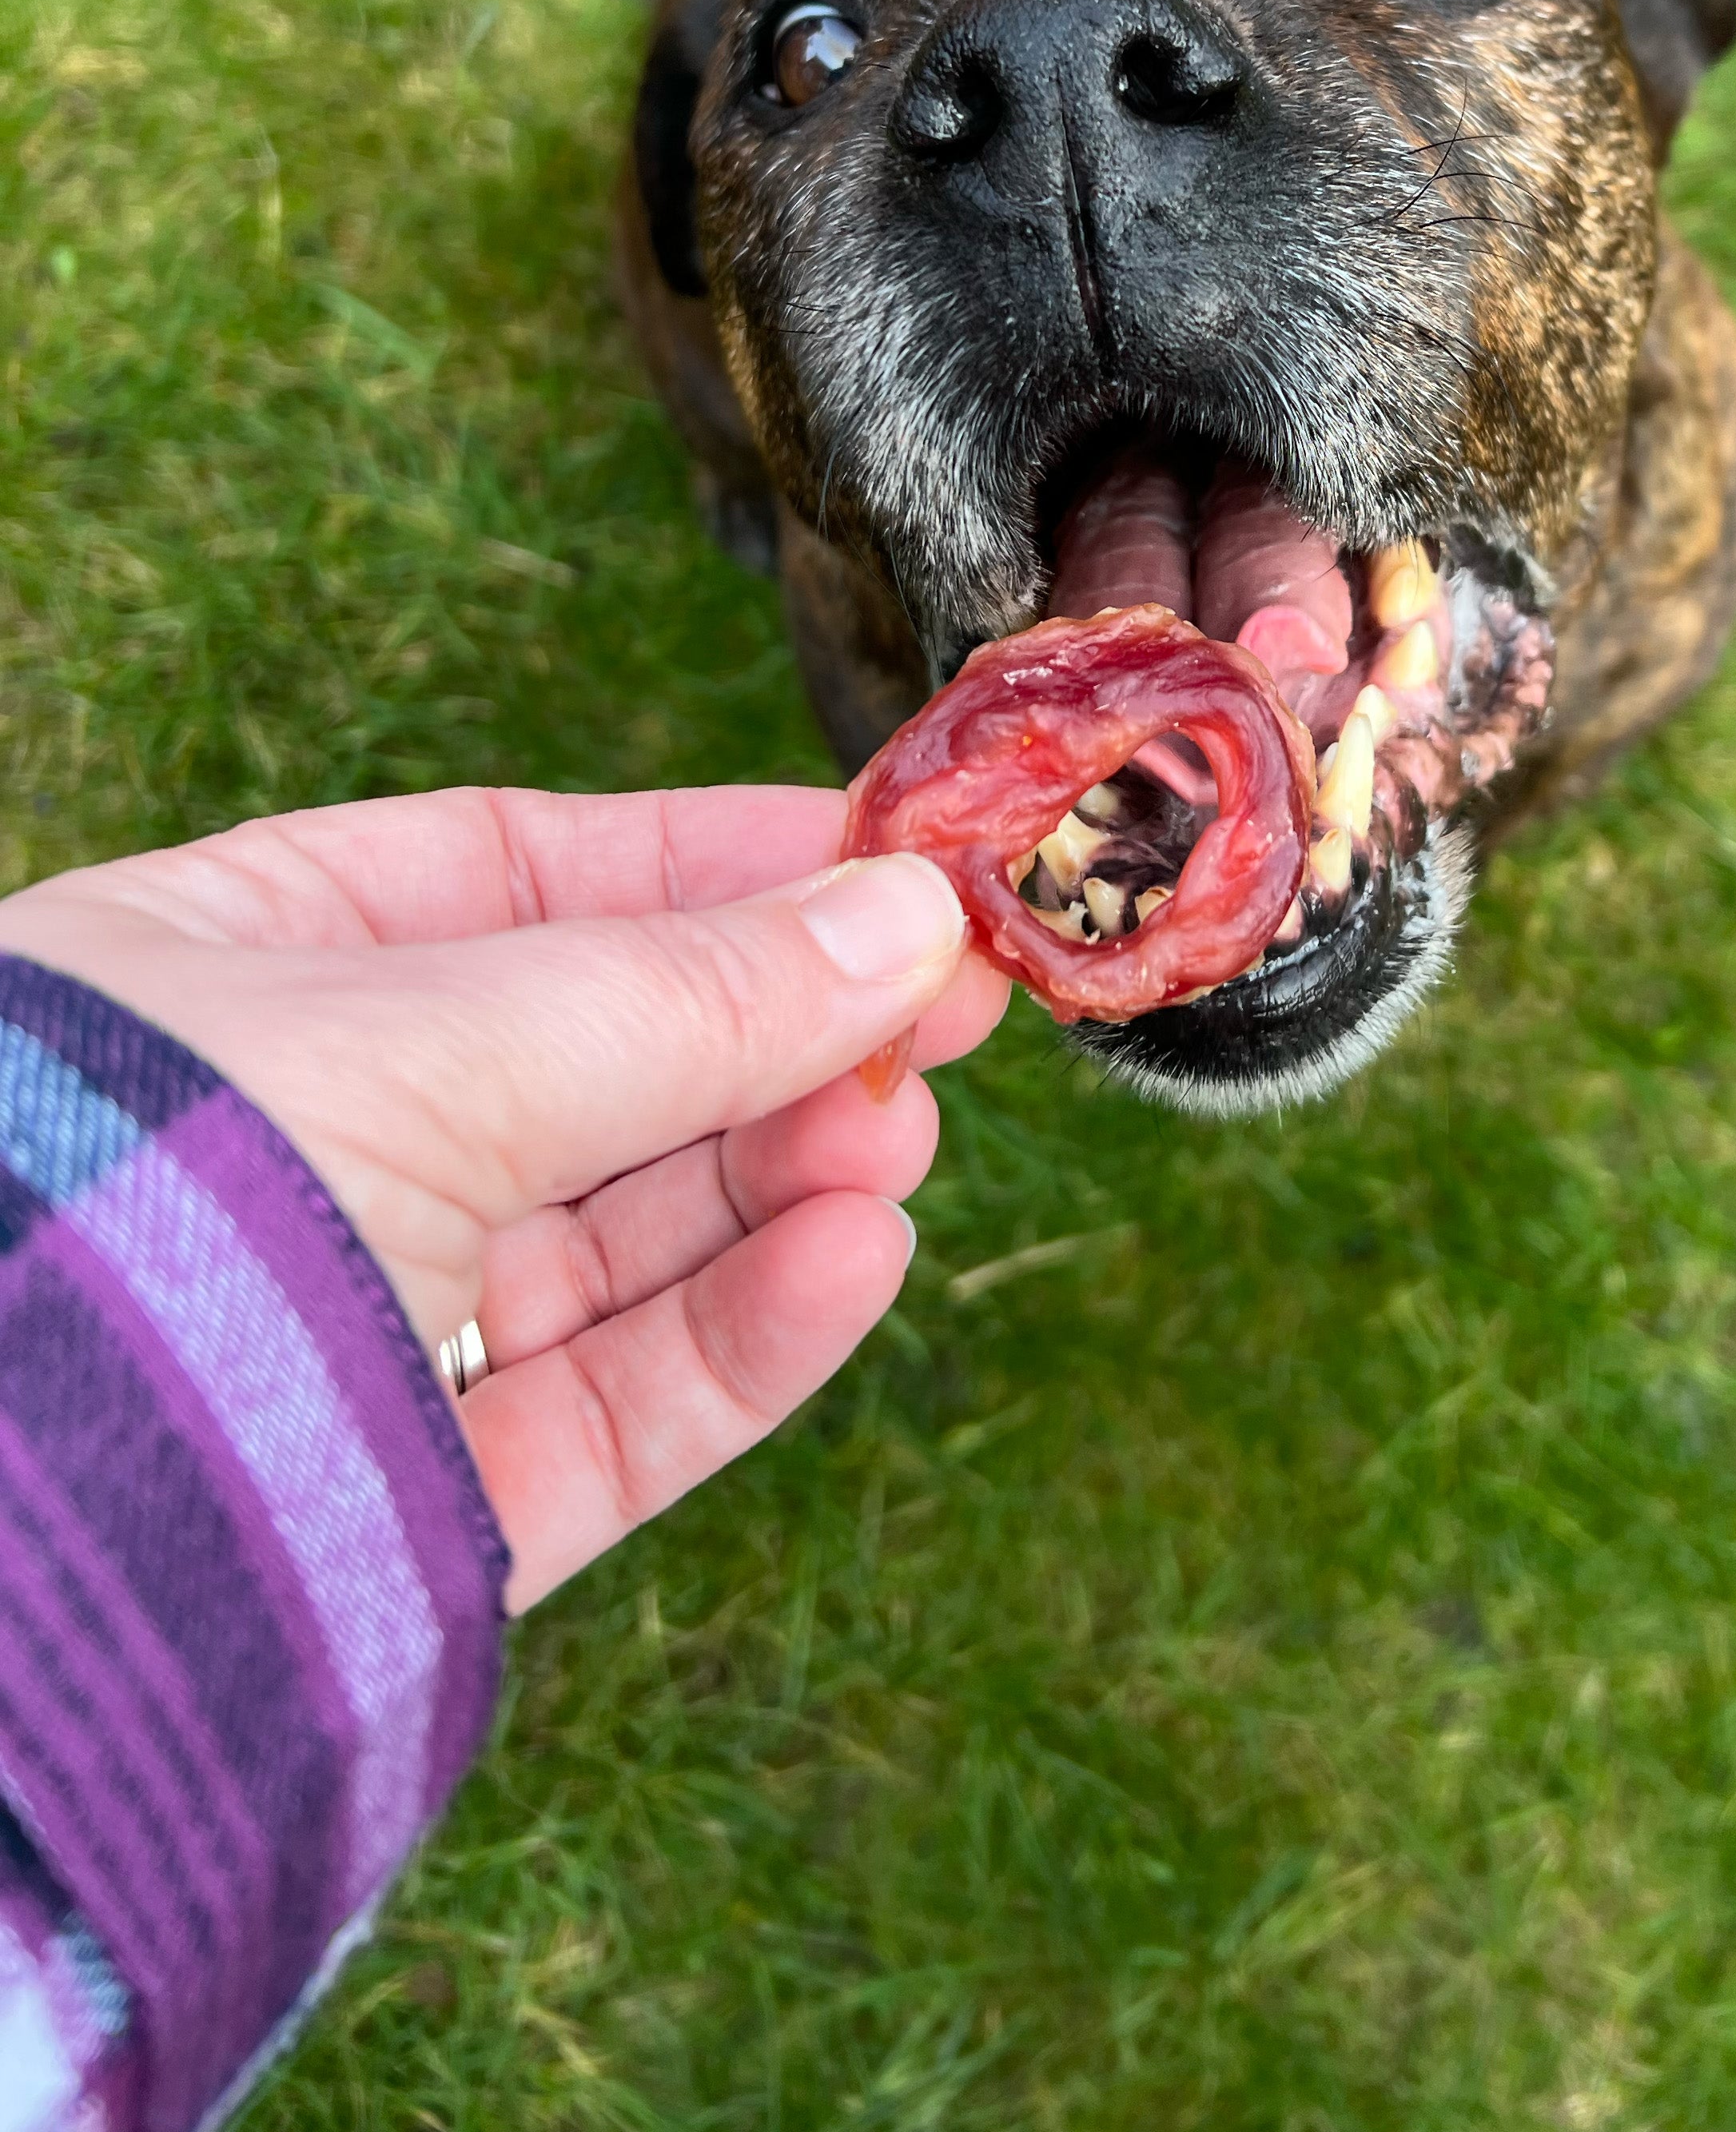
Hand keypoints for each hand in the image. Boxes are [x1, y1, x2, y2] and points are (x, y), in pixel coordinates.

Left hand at [0, 785, 1008, 1606]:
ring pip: (618, 1248)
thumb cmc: (148, 1192)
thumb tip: (901, 916)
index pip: (506, 881)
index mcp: (228, 976)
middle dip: (774, 1037)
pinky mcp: (407, 1514)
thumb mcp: (439, 1036)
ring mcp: (349, 1336)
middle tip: (941, 1010)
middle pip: (592, 1069)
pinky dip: (742, 1337)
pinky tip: (852, 1259)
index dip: (705, 867)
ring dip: (778, 1183)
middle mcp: (289, 1149)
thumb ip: (688, 988)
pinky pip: (608, 1411)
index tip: (878, 867)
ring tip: (897, 1143)